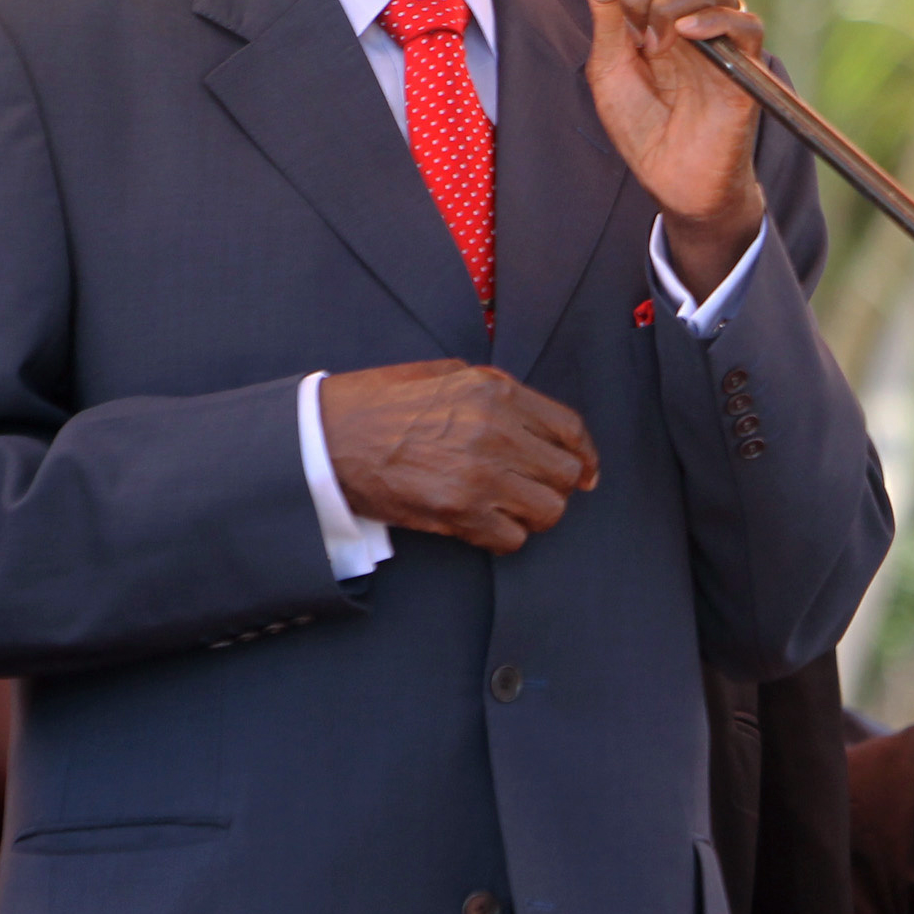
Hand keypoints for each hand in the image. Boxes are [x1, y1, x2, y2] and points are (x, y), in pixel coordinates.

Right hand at [321, 359, 598, 553]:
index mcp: (496, 392)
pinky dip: (504, 537)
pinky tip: (485, 526)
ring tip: (509, 508)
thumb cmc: (381, 404)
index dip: (585, 455)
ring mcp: (480, 473)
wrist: (326, 437)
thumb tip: (540, 425)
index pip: (570, 430)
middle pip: (566, 474)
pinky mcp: (458, 511)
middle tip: (534, 490)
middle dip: (555, 486)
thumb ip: (498, 395)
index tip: (586, 471)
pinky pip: (512, 538)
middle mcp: (496, 431)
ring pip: (548, 510)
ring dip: (533, 514)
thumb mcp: (446, 375)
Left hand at [576, 0, 766, 295]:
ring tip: (656, 44)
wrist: (675, 183)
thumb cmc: (644, 132)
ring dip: (673, 1)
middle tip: (629, 19)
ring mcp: (721, 42)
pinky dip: (715, 19)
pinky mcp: (746, 67)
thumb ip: (604, 14)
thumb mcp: (609, 66)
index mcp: (660, 16)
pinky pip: (746, 23)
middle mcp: (693, 21)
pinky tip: (684, 35)